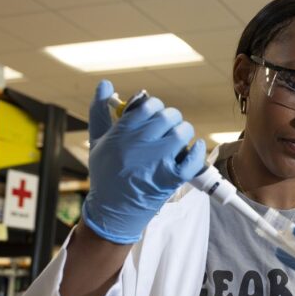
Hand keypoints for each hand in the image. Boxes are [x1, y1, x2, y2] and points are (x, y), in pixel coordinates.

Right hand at [81, 80, 205, 243]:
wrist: (112, 212)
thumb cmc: (105, 174)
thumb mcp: (97, 141)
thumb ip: (100, 111)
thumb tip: (105, 83)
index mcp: (122, 133)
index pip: (148, 105)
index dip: (155, 107)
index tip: (154, 115)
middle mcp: (140, 144)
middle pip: (168, 116)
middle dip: (170, 119)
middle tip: (167, 128)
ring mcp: (158, 161)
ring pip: (183, 132)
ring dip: (183, 134)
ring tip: (177, 141)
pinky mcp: (171, 178)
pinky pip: (194, 157)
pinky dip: (197, 152)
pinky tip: (192, 151)